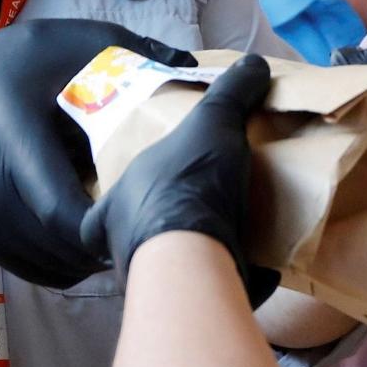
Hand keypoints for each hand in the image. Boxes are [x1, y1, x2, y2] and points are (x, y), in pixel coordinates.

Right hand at [0, 19, 194, 287]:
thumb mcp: (54, 44)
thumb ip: (120, 51)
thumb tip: (189, 65)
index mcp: (17, 152)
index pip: (66, 212)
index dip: (108, 223)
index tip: (145, 209)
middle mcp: (0, 203)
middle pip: (69, 249)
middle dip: (112, 240)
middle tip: (153, 219)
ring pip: (59, 267)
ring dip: (95, 255)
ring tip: (128, 228)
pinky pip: (43, 272)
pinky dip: (73, 261)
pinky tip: (95, 237)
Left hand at [81, 53, 279, 306]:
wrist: (197, 253)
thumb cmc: (188, 182)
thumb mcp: (212, 123)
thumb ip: (230, 94)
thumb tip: (253, 62)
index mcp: (116, 206)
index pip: (100, 211)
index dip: (118, 206)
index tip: (140, 201)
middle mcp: (126, 248)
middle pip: (140, 240)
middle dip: (166, 230)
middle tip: (199, 213)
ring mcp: (157, 282)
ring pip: (174, 270)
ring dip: (202, 256)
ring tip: (235, 238)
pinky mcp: (194, 304)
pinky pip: (216, 290)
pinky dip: (241, 280)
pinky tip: (266, 268)